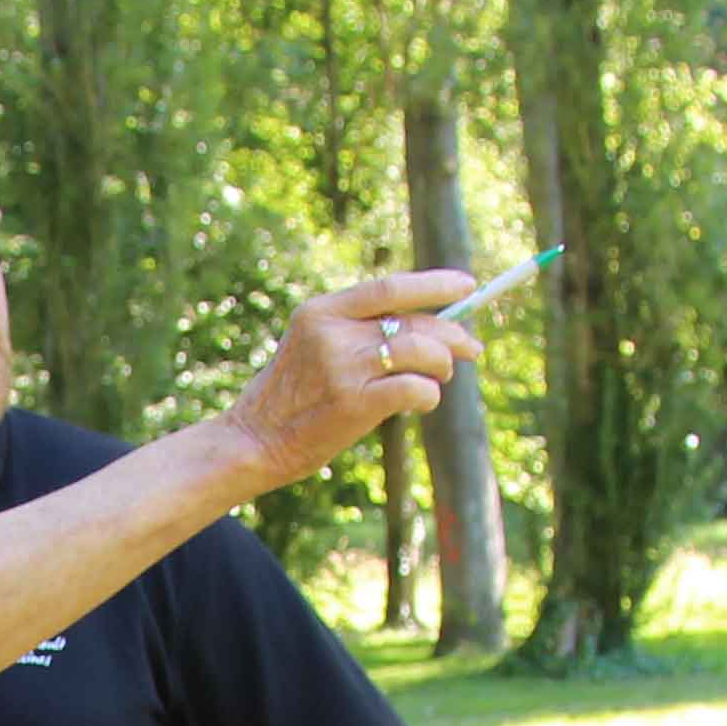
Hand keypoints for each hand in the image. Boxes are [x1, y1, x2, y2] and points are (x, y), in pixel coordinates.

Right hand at [214, 274, 479, 492]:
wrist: (254, 440)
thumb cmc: (293, 397)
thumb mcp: (315, 346)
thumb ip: (359, 331)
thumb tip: (430, 327)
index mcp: (322, 311)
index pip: (389, 287)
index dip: (434, 285)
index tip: (467, 285)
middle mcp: (333, 333)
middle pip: (412, 321)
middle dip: (452, 334)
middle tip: (472, 348)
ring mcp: (342, 367)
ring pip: (421, 351)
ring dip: (442, 366)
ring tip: (439, 380)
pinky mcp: (353, 403)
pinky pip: (414, 389)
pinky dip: (430, 395)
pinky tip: (424, 402)